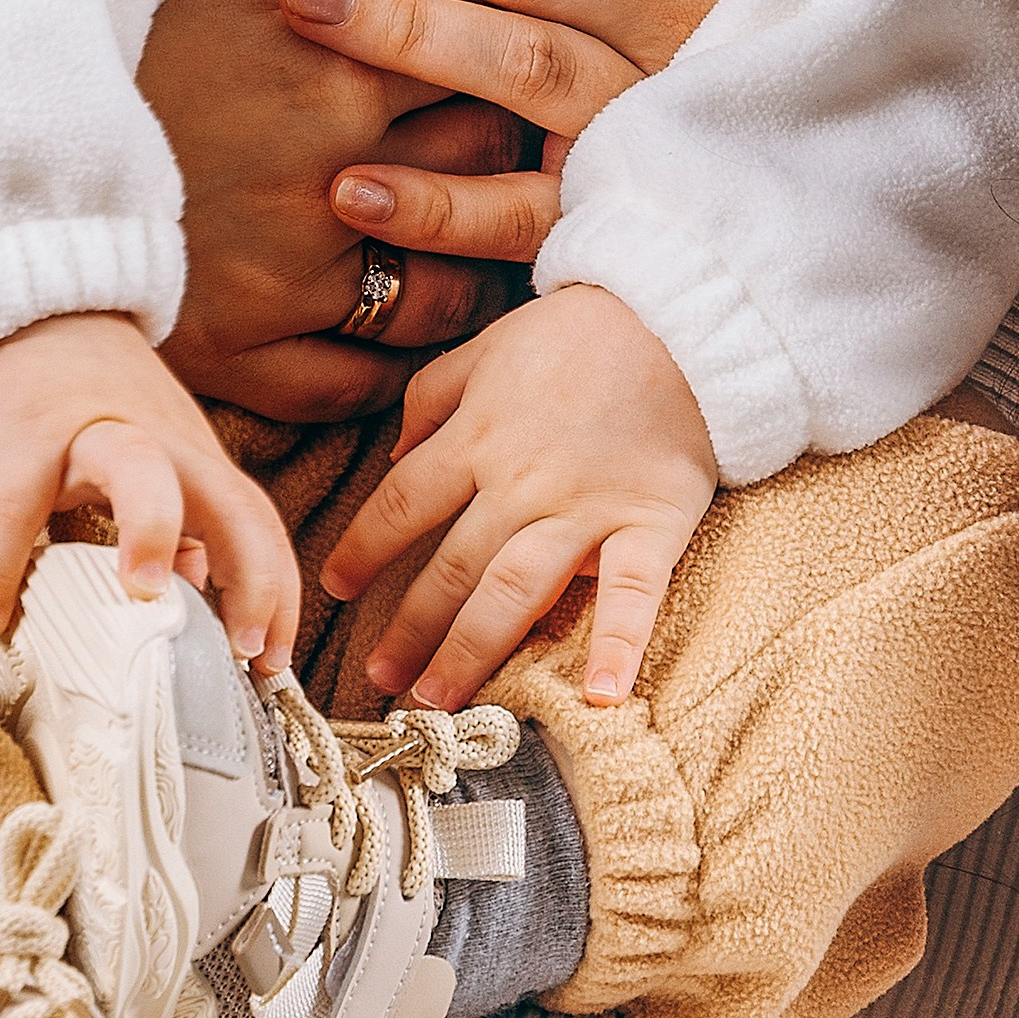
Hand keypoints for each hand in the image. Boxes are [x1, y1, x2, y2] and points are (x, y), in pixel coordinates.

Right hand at [0, 311, 300, 668]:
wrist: (30, 316)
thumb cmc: (96, 408)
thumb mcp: (155, 465)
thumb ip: (182, 529)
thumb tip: (203, 603)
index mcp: (198, 462)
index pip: (260, 525)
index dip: (279, 591)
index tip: (276, 661)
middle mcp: (164, 445)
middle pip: (230, 497)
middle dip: (253, 571)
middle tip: (246, 646)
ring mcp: (95, 432)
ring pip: (141, 469)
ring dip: (153, 530)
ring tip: (145, 600)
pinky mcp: (25, 432)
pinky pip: (15, 500)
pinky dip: (1, 562)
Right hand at [137, 0, 528, 419]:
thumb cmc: (95, 17)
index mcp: (340, 62)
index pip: (494, 48)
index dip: (532, 37)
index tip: (560, 21)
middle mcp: (340, 177)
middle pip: (487, 165)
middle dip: (521, 144)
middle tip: (554, 123)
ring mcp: (296, 277)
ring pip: (448, 286)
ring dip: (476, 257)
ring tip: (494, 226)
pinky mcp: (245, 356)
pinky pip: (361, 379)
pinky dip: (393, 359)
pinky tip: (411, 319)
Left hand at [318, 285, 718, 710]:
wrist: (682, 315)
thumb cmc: (582, 329)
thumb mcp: (490, 343)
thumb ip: (434, 397)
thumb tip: (394, 457)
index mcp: (478, 435)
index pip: (402, 504)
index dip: (363, 549)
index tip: (336, 587)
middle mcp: (521, 482)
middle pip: (451, 566)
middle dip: (409, 628)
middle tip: (380, 679)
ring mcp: (586, 507)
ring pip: (515, 591)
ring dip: (472, 651)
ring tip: (439, 702)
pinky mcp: (650, 522)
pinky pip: (633, 592)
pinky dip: (619, 644)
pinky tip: (602, 696)